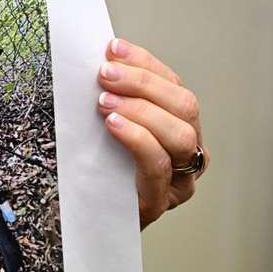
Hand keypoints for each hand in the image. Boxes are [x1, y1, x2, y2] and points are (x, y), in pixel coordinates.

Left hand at [97, 38, 208, 228]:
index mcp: (180, 128)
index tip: (113, 48)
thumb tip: (101, 61)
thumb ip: (113, 100)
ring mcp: (178, 181)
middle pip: (184, 106)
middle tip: (105, 72)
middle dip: (143, 83)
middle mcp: (189, 153)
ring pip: (180, 134)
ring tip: (105, 100)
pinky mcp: (159, 203)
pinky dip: (137, 138)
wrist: (83, 223)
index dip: (146, 64)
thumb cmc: (96, 172)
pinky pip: (158, 164)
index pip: (173, 86)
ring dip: (142, 109)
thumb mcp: (106, 130)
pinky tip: (114, 124)